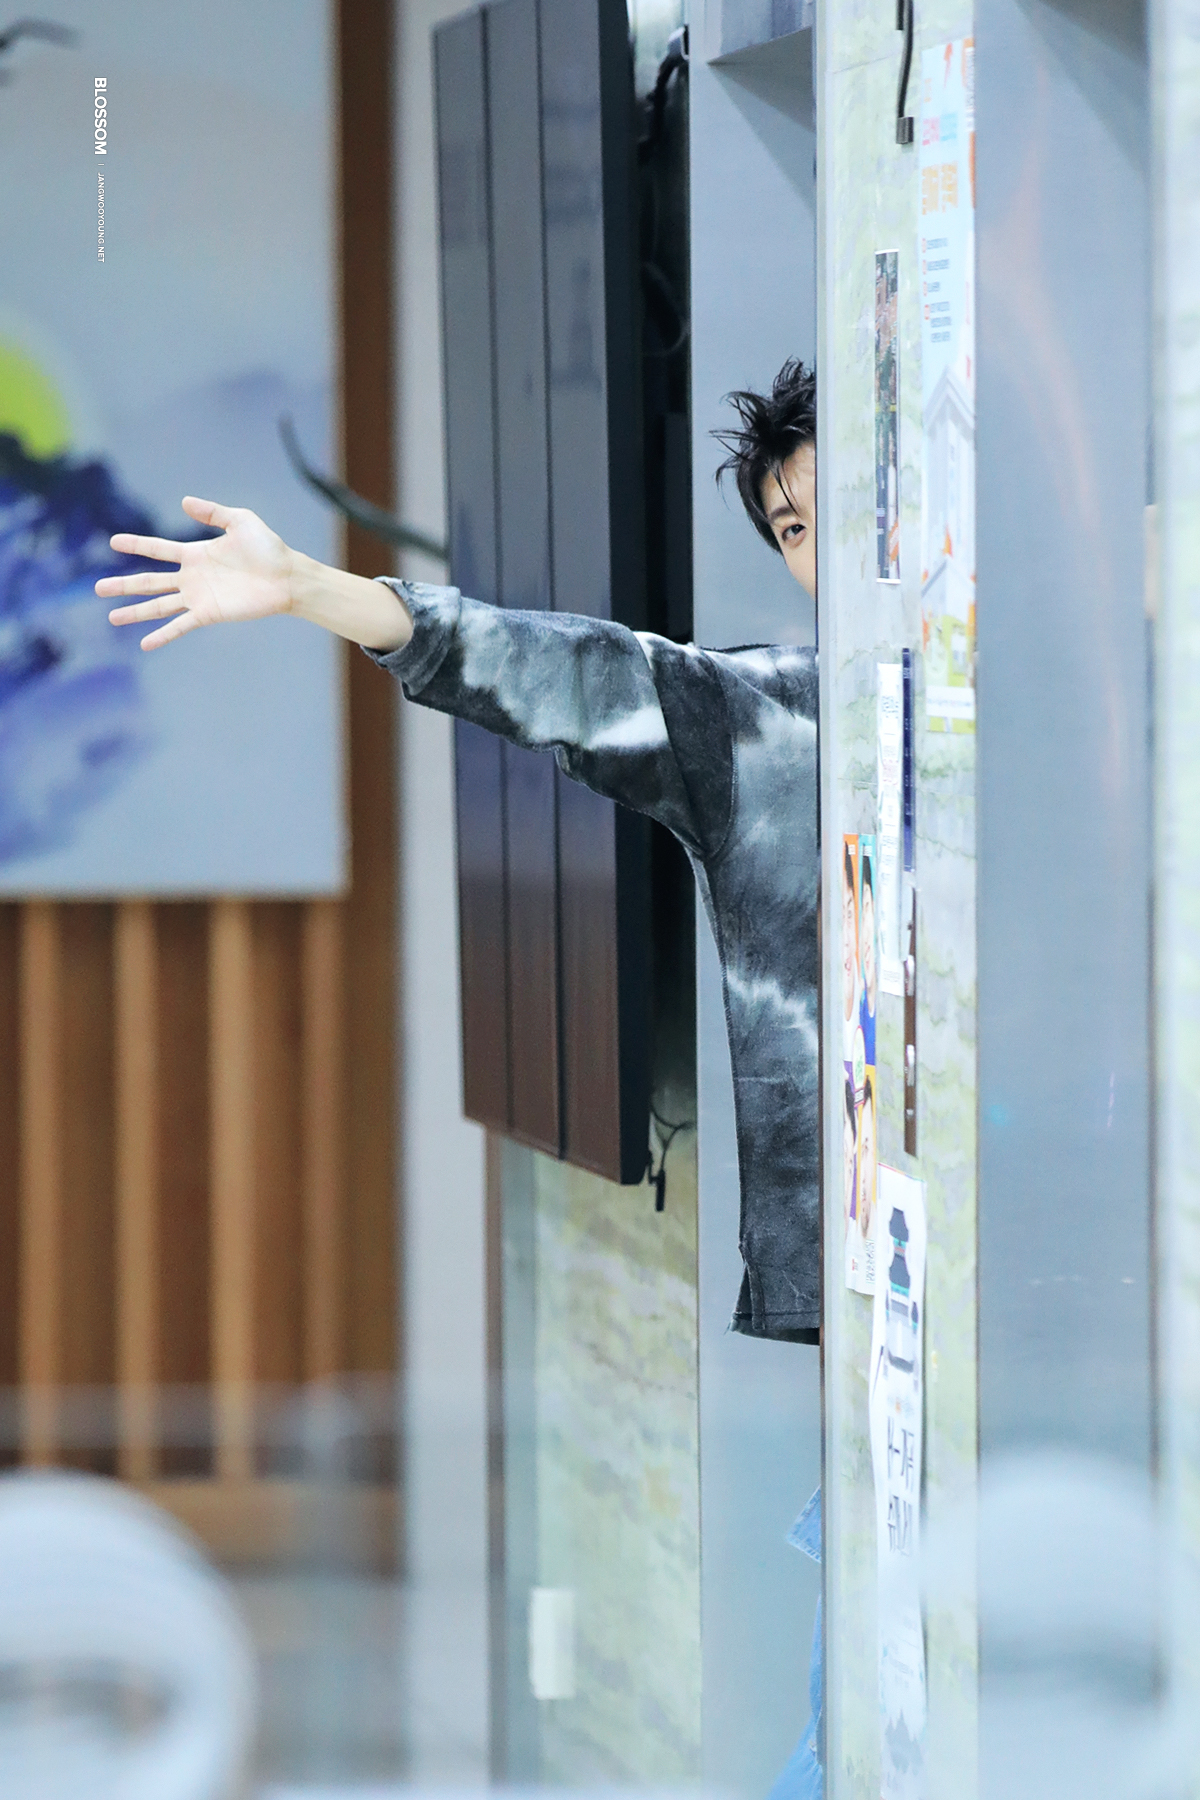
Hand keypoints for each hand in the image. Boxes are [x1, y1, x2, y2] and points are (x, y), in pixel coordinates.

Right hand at [97, 497, 294, 649]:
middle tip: (98, 588)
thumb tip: (184, 502)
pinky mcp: (209, 614)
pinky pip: (180, 625)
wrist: (287, 577)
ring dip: (135, 612)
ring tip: (112, 617)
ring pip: (159, 605)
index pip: (158, 549)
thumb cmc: (267, 548)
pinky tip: (144, 644)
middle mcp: (192, 578)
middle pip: (150, 581)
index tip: (112, 542)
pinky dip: (163, 635)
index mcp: (195, 554)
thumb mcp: (240, 521)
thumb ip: (212, 512)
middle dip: (124, 585)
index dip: (136, 545)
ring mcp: (198, 597)